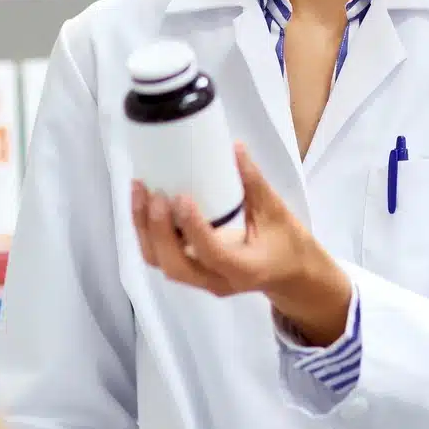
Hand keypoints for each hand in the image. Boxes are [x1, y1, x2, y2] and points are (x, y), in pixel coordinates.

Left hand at [131, 144, 352, 345]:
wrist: (289, 274)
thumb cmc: (286, 244)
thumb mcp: (276, 212)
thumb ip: (254, 182)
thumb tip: (234, 147)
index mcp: (244, 269)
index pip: (212, 254)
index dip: (193, 228)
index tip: (182, 196)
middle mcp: (217, 281)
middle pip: (175, 266)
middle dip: (158, 231)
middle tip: (155, 193)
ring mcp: (201, 279)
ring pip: (162, 263)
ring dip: (145, 230)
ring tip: (139, 192)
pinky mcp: (191, 270)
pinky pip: (162, 256)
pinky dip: (148, 232)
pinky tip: (143, 203)